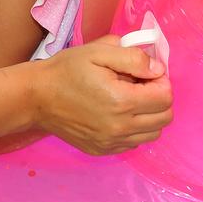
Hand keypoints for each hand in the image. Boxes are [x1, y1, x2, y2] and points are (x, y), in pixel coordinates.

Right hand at [32, 36, 172, 154]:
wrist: (36, 97)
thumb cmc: (67, 70)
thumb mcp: (99, 51)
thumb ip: (133, 58)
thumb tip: (158, 70)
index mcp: (121, 101)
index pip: (166, 97)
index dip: (161, 81)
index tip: (146, 73)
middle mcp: (120, 127)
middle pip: (164, 118)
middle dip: (159, 98)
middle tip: (140, 85)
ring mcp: (111, 142)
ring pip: (153, 134)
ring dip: (150, 115)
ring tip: (131, 99)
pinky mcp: (102, 150)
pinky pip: (133, 142)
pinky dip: (135, 128)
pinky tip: (118, 113)